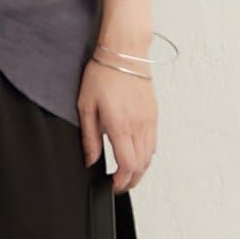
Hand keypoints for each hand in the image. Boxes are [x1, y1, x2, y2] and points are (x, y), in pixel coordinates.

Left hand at [77, 58, 157, 192]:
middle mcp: (138, 126)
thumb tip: (90, 160)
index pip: (127, 165)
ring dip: (139, 170)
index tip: (112, 185)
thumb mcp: (86, 106)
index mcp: (120, 125)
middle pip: (141, 166)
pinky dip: (146, 155)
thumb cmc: (102, 74)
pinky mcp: (154, 114)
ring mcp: (149, 120)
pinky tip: (135, 155)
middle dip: (131, 181)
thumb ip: (89, 137)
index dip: (121, 181)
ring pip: (150, 157)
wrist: (124, 53)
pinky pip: (154, 143)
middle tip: (118, 184)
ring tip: (126, 174)